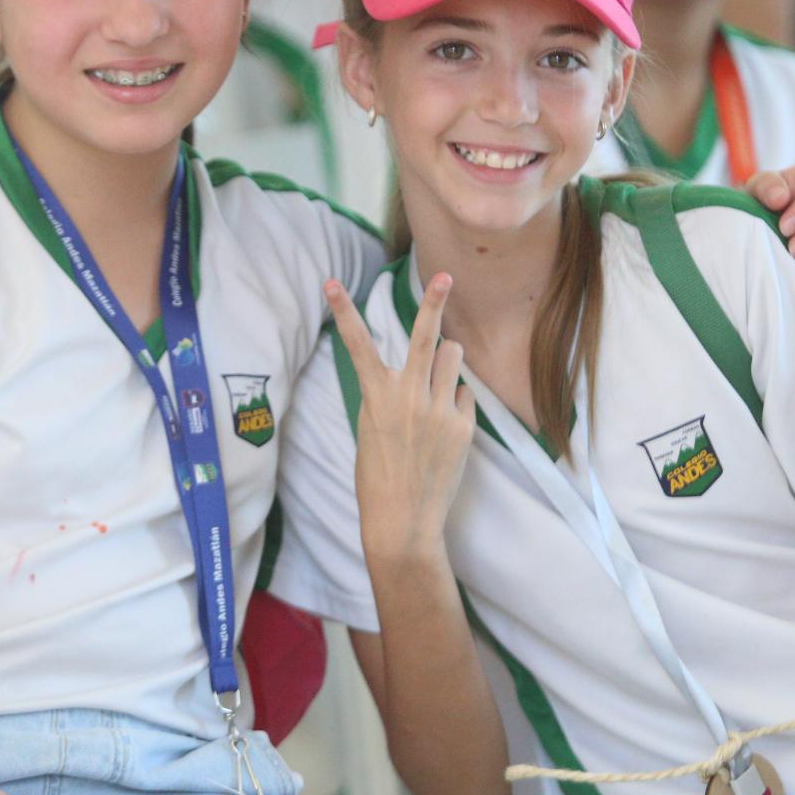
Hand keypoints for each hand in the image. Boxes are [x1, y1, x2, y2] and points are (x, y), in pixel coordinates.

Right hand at [325, 273, 475, 564]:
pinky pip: (462, 394)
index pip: (356, 344)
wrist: (402, 519)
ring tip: (438, 381)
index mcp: (376, 395)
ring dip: (446, 360)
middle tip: (445, 276)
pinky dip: (454, 402)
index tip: (332, 282)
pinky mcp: (462, 426)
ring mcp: (437, 409)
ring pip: (451, 357)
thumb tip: (422, 370)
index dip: (343, 311)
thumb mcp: (371, 427)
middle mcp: (407, 396)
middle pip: (424, 336)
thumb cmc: (378, 475)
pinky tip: (444, 428)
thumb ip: (391, 394)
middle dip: (435, 301)